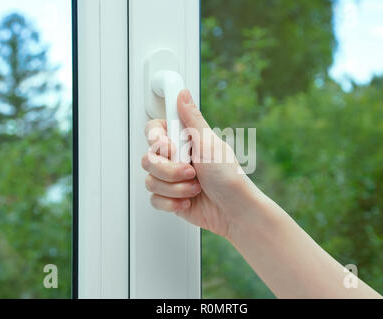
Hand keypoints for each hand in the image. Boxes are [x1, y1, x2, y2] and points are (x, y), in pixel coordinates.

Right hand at [141, 89, 253, 237]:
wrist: (235, 211)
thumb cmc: (229, 178)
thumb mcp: (209, 143)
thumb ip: (192, 119)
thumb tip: (183, 94)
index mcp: (184, 140)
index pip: (154, 130)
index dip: (157, 140)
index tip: (172, 147)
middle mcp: (176, 158)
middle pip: (148, 158)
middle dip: (169, 170)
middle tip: (190, 171)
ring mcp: (172, 178)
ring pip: (151, 180)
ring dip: (175, 187)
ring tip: (195, 188)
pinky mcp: (170, 197)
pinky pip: (155, 199)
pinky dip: (172, 202)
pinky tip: (188, 200)